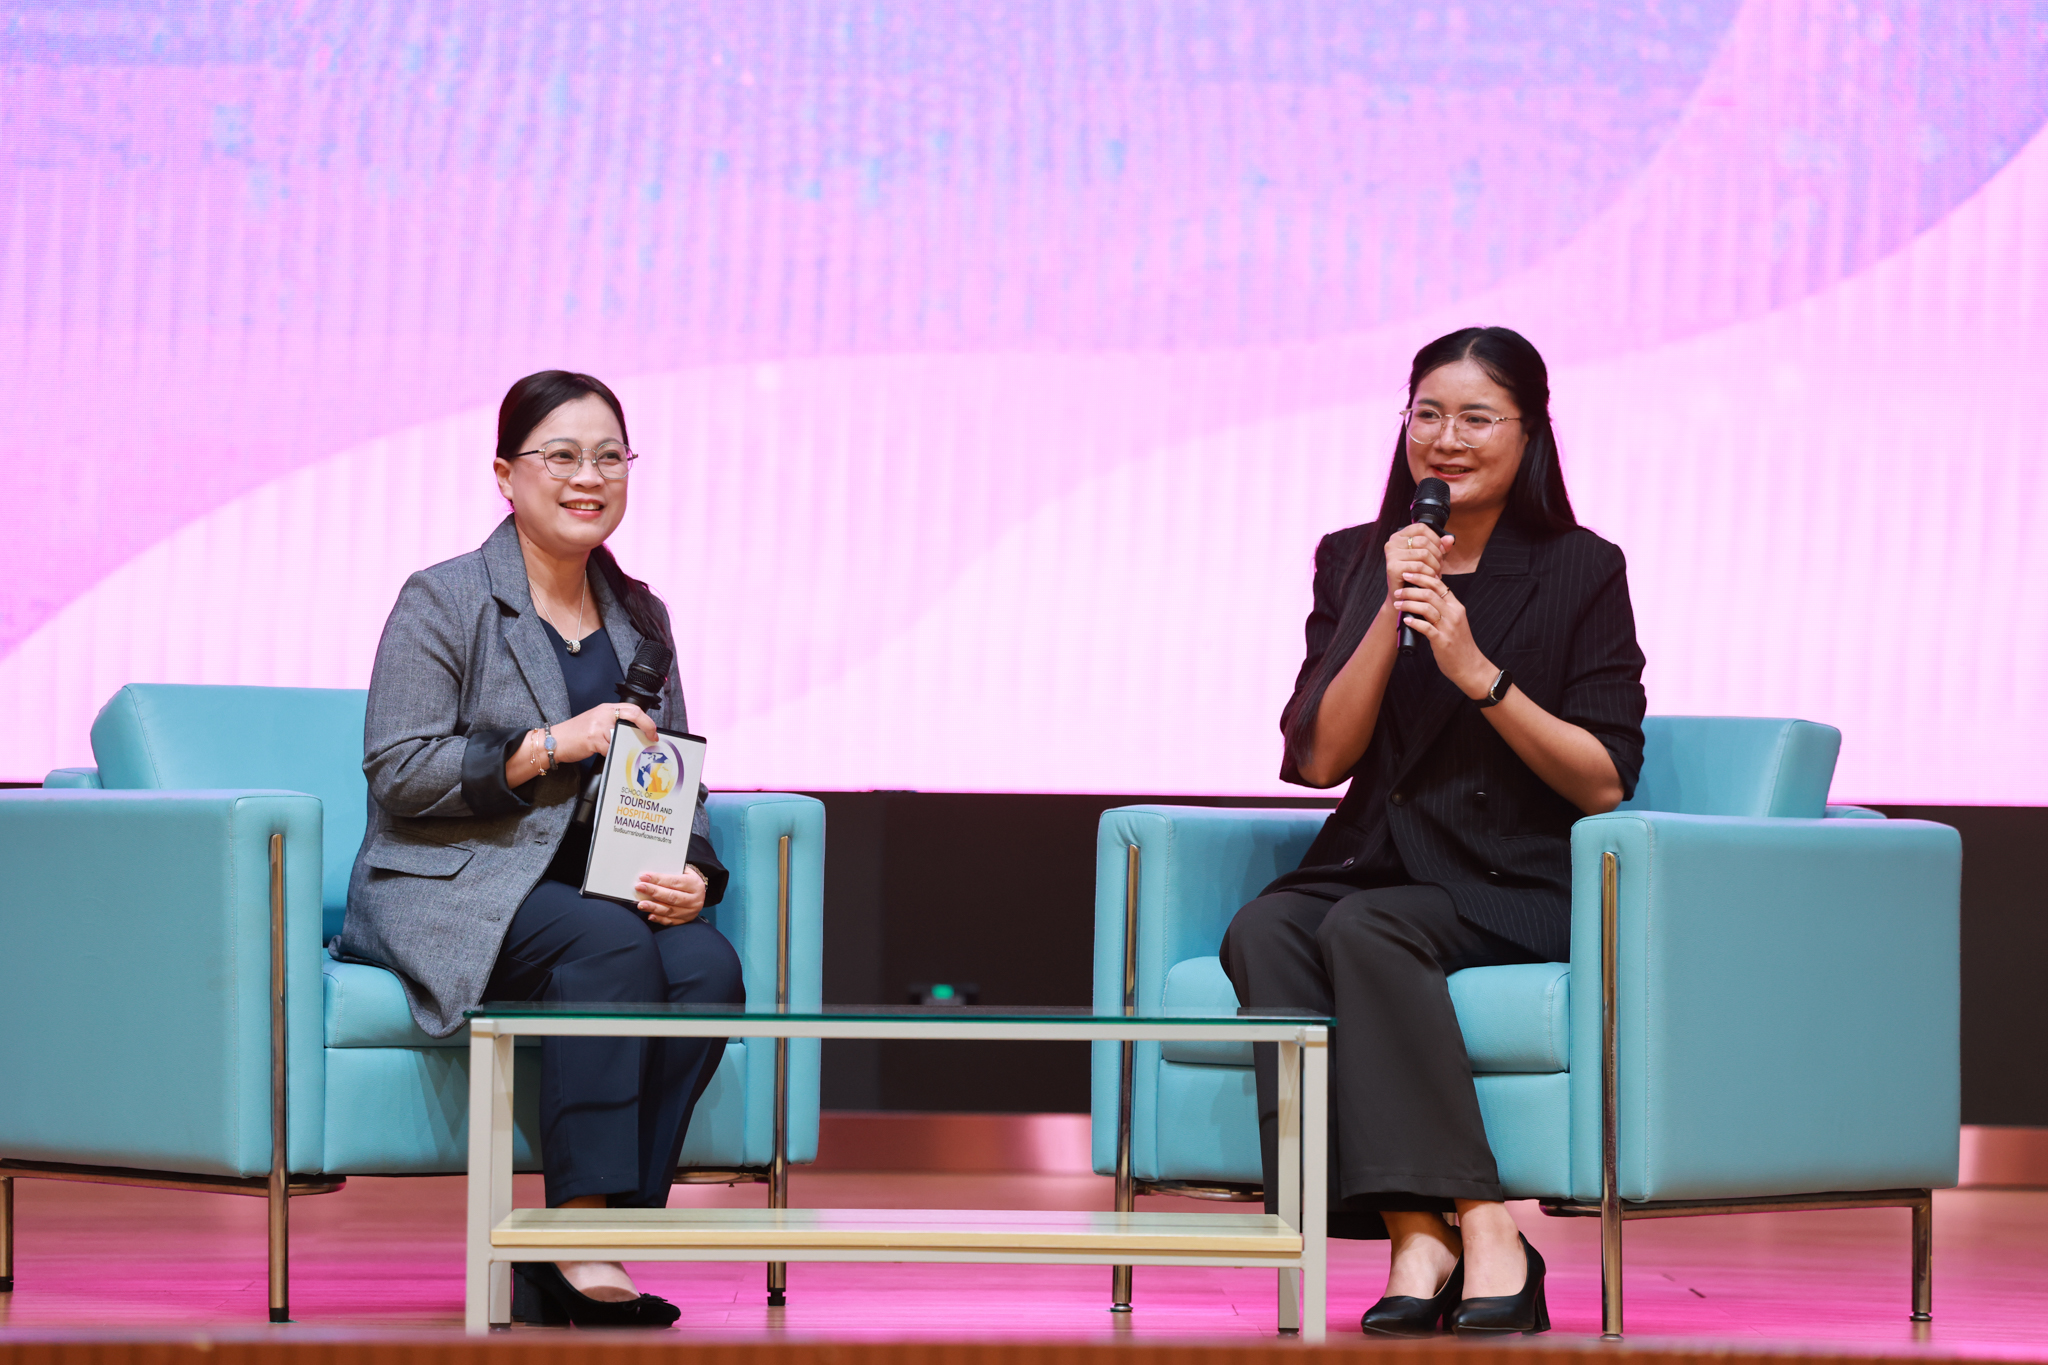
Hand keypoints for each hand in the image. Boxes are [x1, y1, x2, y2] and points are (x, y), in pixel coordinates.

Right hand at [554, 701, 658, 764]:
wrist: (554, 741)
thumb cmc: (576, 734)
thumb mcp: (596, 723)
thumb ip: (613, 724)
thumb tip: (634, 734)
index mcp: (606, 709)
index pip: (633, 709)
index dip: (647, 721)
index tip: (653, 732)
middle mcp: (603, 714)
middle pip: (633, 717)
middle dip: (645, 729)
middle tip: (650, 740)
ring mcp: (598, 726)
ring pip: (621, 737)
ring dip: (622, 746)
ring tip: (615, 749)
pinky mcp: (593, 738)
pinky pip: (610, 749)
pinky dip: (609, 753)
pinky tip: (601, 753)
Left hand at [637, 865, 706, 925]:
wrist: (699, 894)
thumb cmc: (687, 880)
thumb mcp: (685, 872)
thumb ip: (671, 872)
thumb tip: (651, 875)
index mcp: (695, 885)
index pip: (674, 881)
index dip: (658, 879)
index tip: (644, 877)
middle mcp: (694, 900)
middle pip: (671, 897)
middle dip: (653, 892)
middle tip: (639, 887)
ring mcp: (690, 912)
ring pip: (669, 910)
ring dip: (653, 907)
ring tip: (641, 904)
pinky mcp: (685, 920)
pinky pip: (670, 921)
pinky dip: (659, 918)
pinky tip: (649, 915)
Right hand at [1383, 522, 1453, 609]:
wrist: (1403, 597)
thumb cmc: (1415, 575)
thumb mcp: (1429, 558)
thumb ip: (1440, 546)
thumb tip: (1450, 538)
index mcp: (1399, 537)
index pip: (1421, 528)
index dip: (1435, 538)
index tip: (1442, 550)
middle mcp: (1392, 543)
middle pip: (1424, 541)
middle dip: (1437, 554)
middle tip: (1440, 566)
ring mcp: (1391, 555)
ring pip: (1423, 554)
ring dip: (1435, 565)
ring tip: (1436, 573)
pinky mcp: (1393, 568)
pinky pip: (1419, 567)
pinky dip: (1429, 574)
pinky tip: (1431, 578)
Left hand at [1392, 567, 1496, 698]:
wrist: (1470, 666)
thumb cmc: (1458, 644)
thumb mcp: (1455, 621)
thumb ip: (1444, 608)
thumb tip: (1425, 596)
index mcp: (1456, 607)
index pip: (1439, 585)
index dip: (1422, 577)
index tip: (1408, 574)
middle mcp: (1454, 614)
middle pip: (1430, 593)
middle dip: (1411, 588)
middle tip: (1398, 589)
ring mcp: (1449, 627)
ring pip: (1427, 607)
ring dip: (1409, 603)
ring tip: (1397, 604)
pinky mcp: (1442, 641)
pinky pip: (1426, 627)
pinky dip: (1414, 622)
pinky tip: (1405, 620)